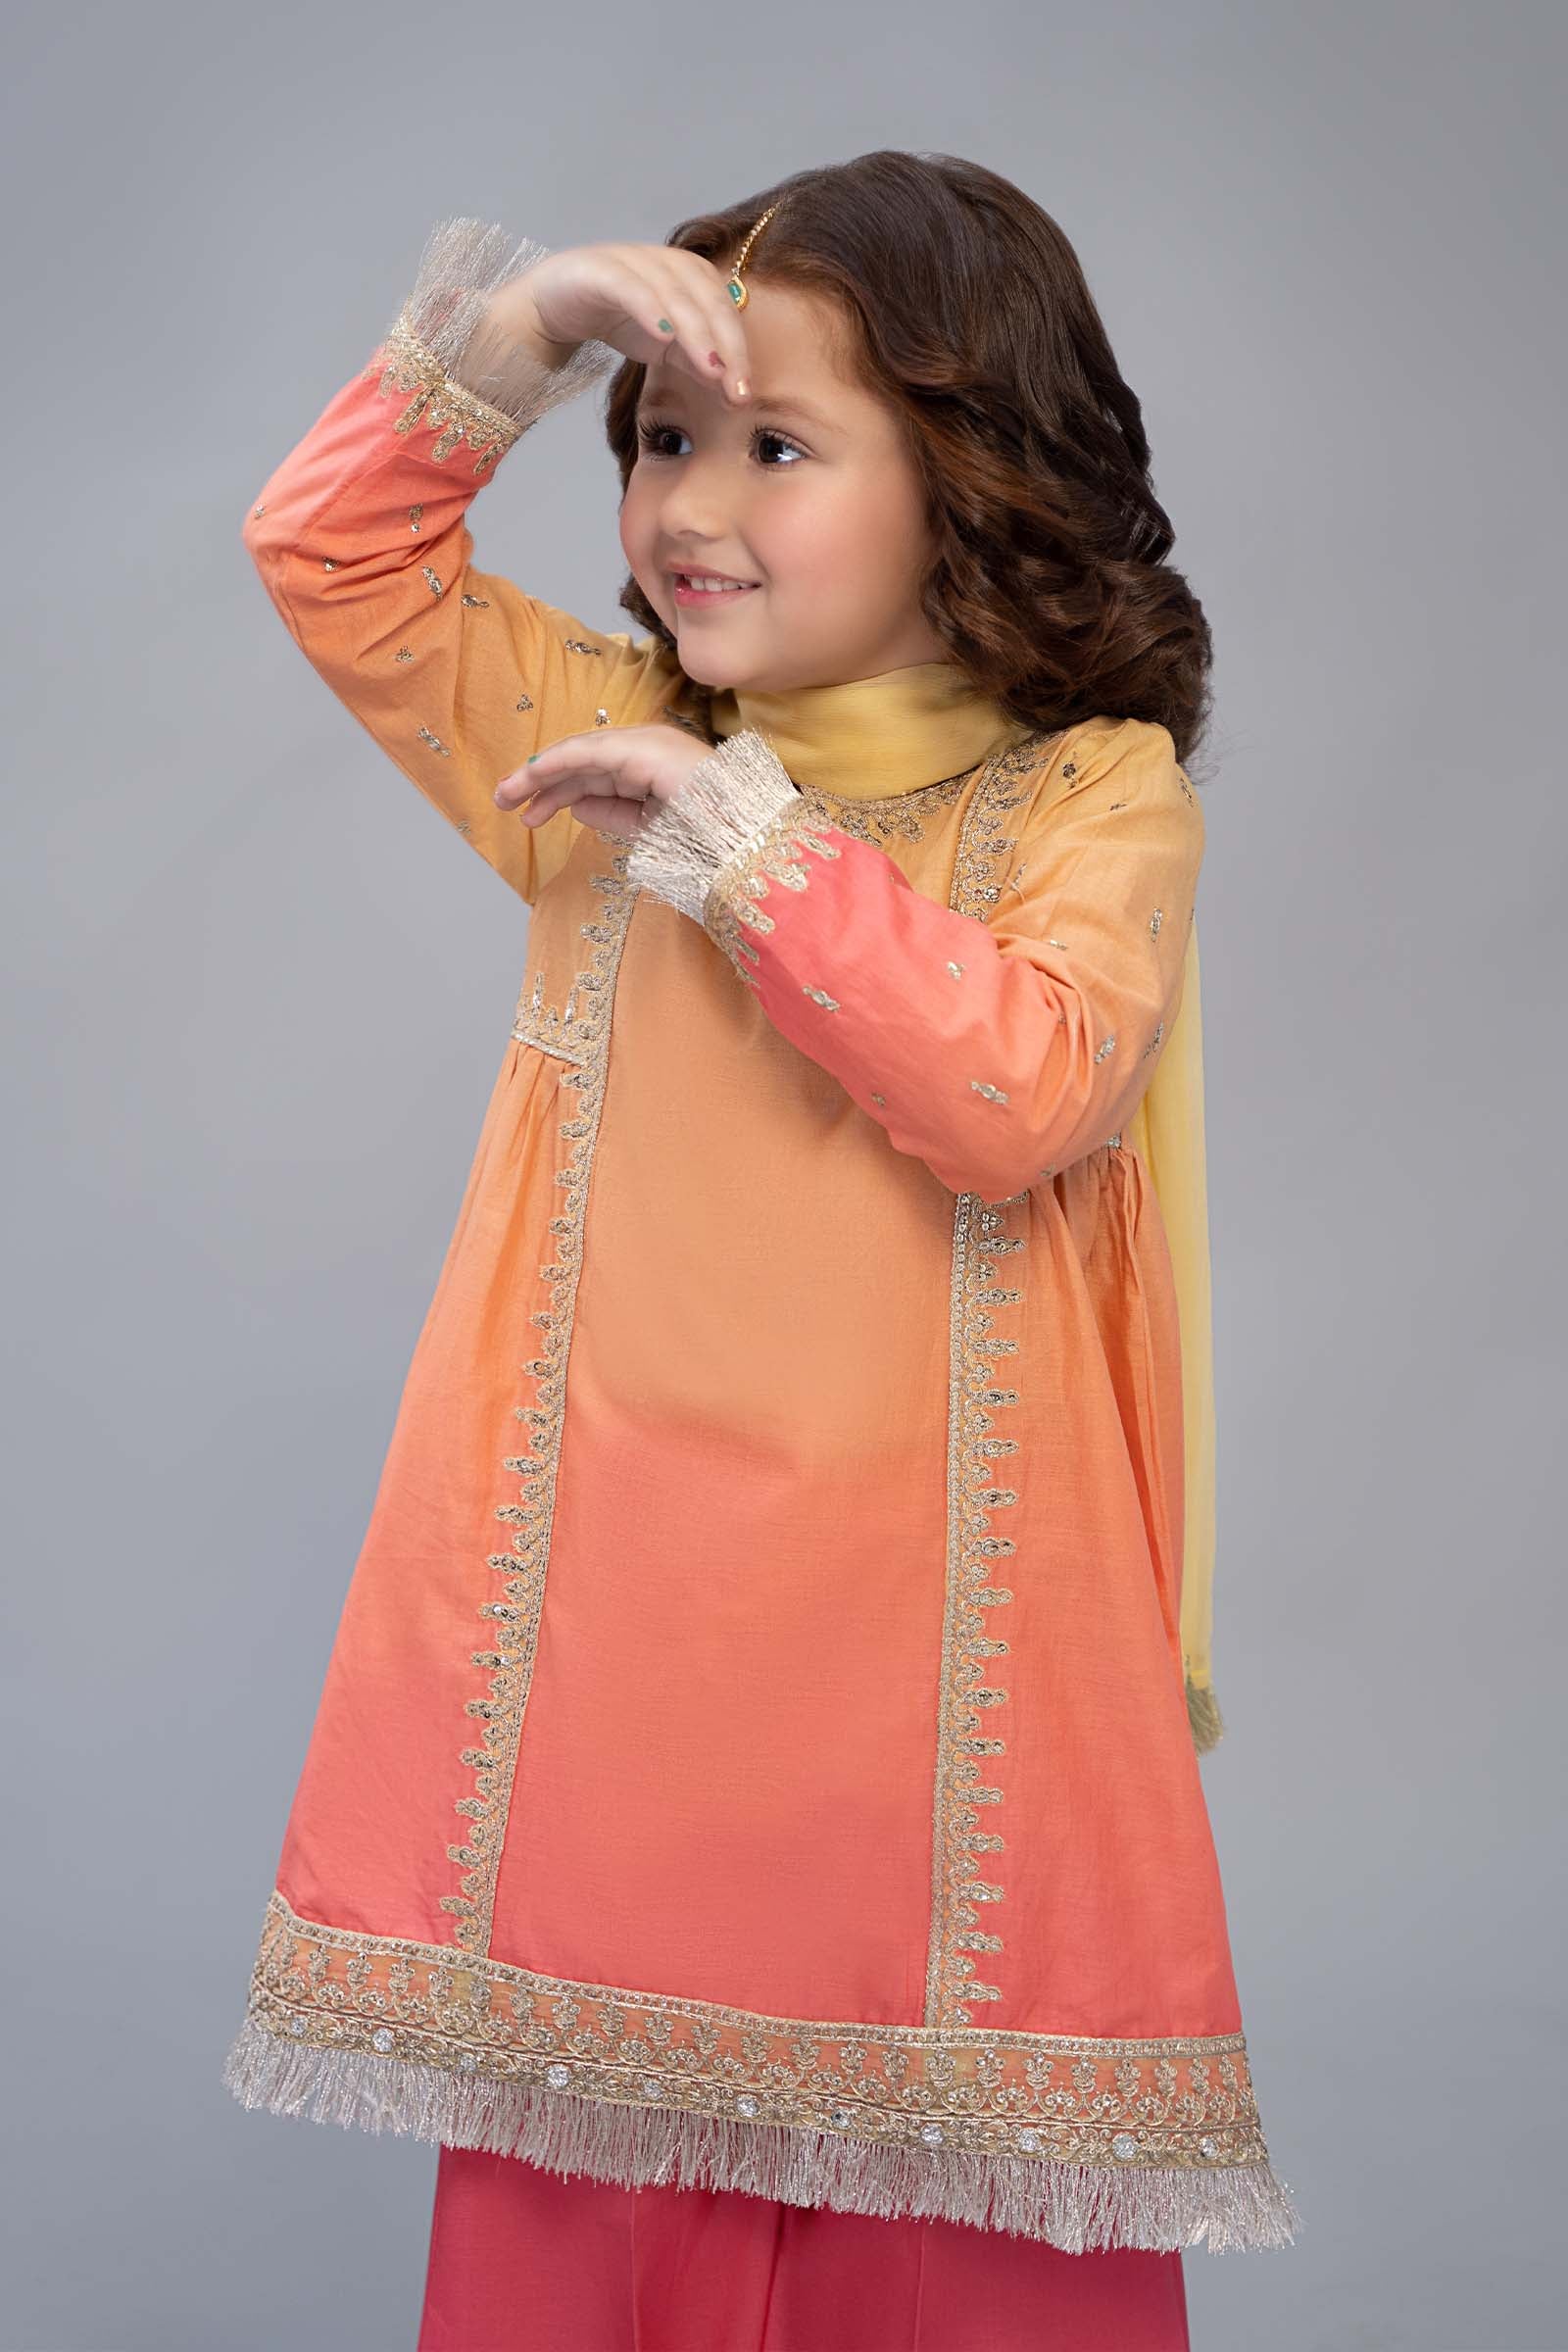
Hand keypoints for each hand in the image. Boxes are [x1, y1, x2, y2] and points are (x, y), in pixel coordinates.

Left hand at [494, 725, 714, 841]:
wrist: (743, 840)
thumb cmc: (708, 839)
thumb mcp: (649, 828)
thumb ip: (613, 814)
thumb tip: (576, 807)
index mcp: (653, 766)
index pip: (595, 774)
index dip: (559, 792)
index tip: (528, 814)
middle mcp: (647, 747)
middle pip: (582, 763)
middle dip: (540, 782)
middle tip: (504, 800)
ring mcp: (645, 743)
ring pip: (579, 755)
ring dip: (539, 774)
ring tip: (507, 795)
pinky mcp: (639, 748)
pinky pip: (588, 753)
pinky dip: (557, 764)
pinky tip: (532, 777)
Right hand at [501, 241, 751, 402]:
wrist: (554, 303)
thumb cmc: (615, 318)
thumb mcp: (664, 348)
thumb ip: (696, 362)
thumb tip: (732, 388)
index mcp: (690, 275)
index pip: (724, 309)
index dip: (738, 349)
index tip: (745, 392)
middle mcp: (667, 261)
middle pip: (707, 298)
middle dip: (726, 345)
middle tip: (736, 388)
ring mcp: (634, 261)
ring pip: (674, 293)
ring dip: (696, 332)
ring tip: (710, 369)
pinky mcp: (602, 270)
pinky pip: (631, 287)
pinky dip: (650, 309)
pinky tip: (663, 334)